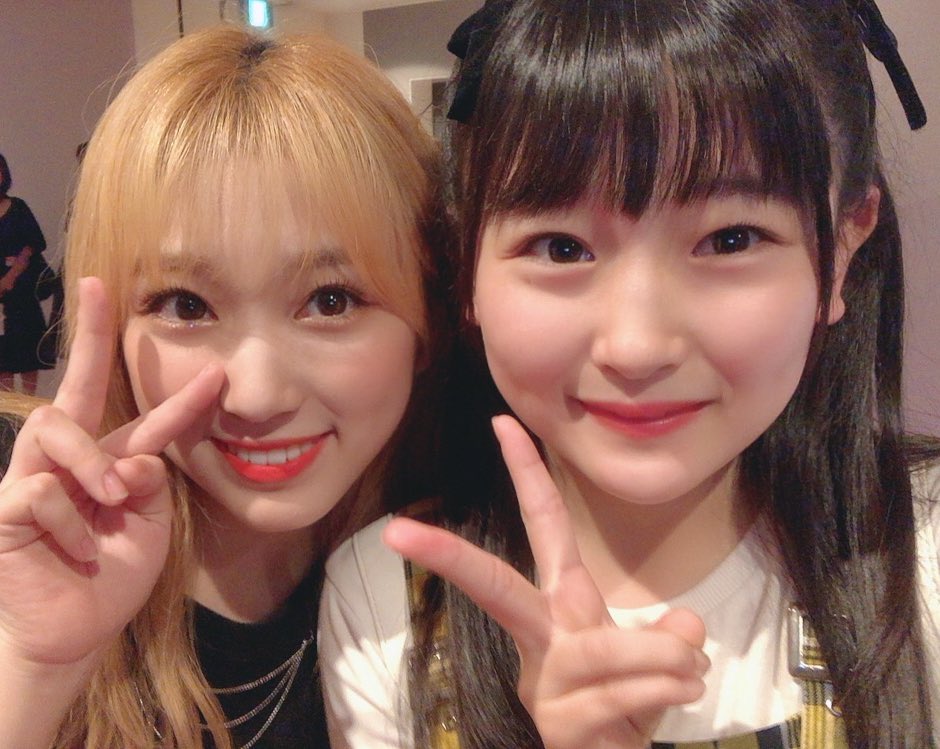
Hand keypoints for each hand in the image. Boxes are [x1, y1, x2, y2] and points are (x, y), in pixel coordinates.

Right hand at [0, 277, 222, 668]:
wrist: (79, 628)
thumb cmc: (115, 571)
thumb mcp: (150, 526)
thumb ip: (151, 486)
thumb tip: (139, 458)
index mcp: (113, 460)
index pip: (143, 415)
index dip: (170, 388)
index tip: (194, 352)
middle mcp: (72, 458)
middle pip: (77, 386)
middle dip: (90, 336)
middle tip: (97, 290)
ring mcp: (33, 477)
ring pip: (54, 426)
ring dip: (91, 462)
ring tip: (111, 499)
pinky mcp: (6, 508)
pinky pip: (39, 490)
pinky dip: (71, 521)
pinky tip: (79, 547)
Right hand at [383, 415, 707, 748]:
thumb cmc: (623, 707)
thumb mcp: (657, 663)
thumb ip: (668, 637)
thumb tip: (685, 625)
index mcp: (562, 604)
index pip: (543, 525)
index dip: (526, 472)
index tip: (503, 421)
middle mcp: (543, 636)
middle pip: (494, 586)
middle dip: (449, 556)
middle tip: (396, 532)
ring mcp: (542, 681)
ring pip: (600, 648)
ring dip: (661, 656)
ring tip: (690, 671)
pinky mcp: (555, 723)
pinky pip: (619, 694)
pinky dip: (665, 690)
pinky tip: (680, 693)